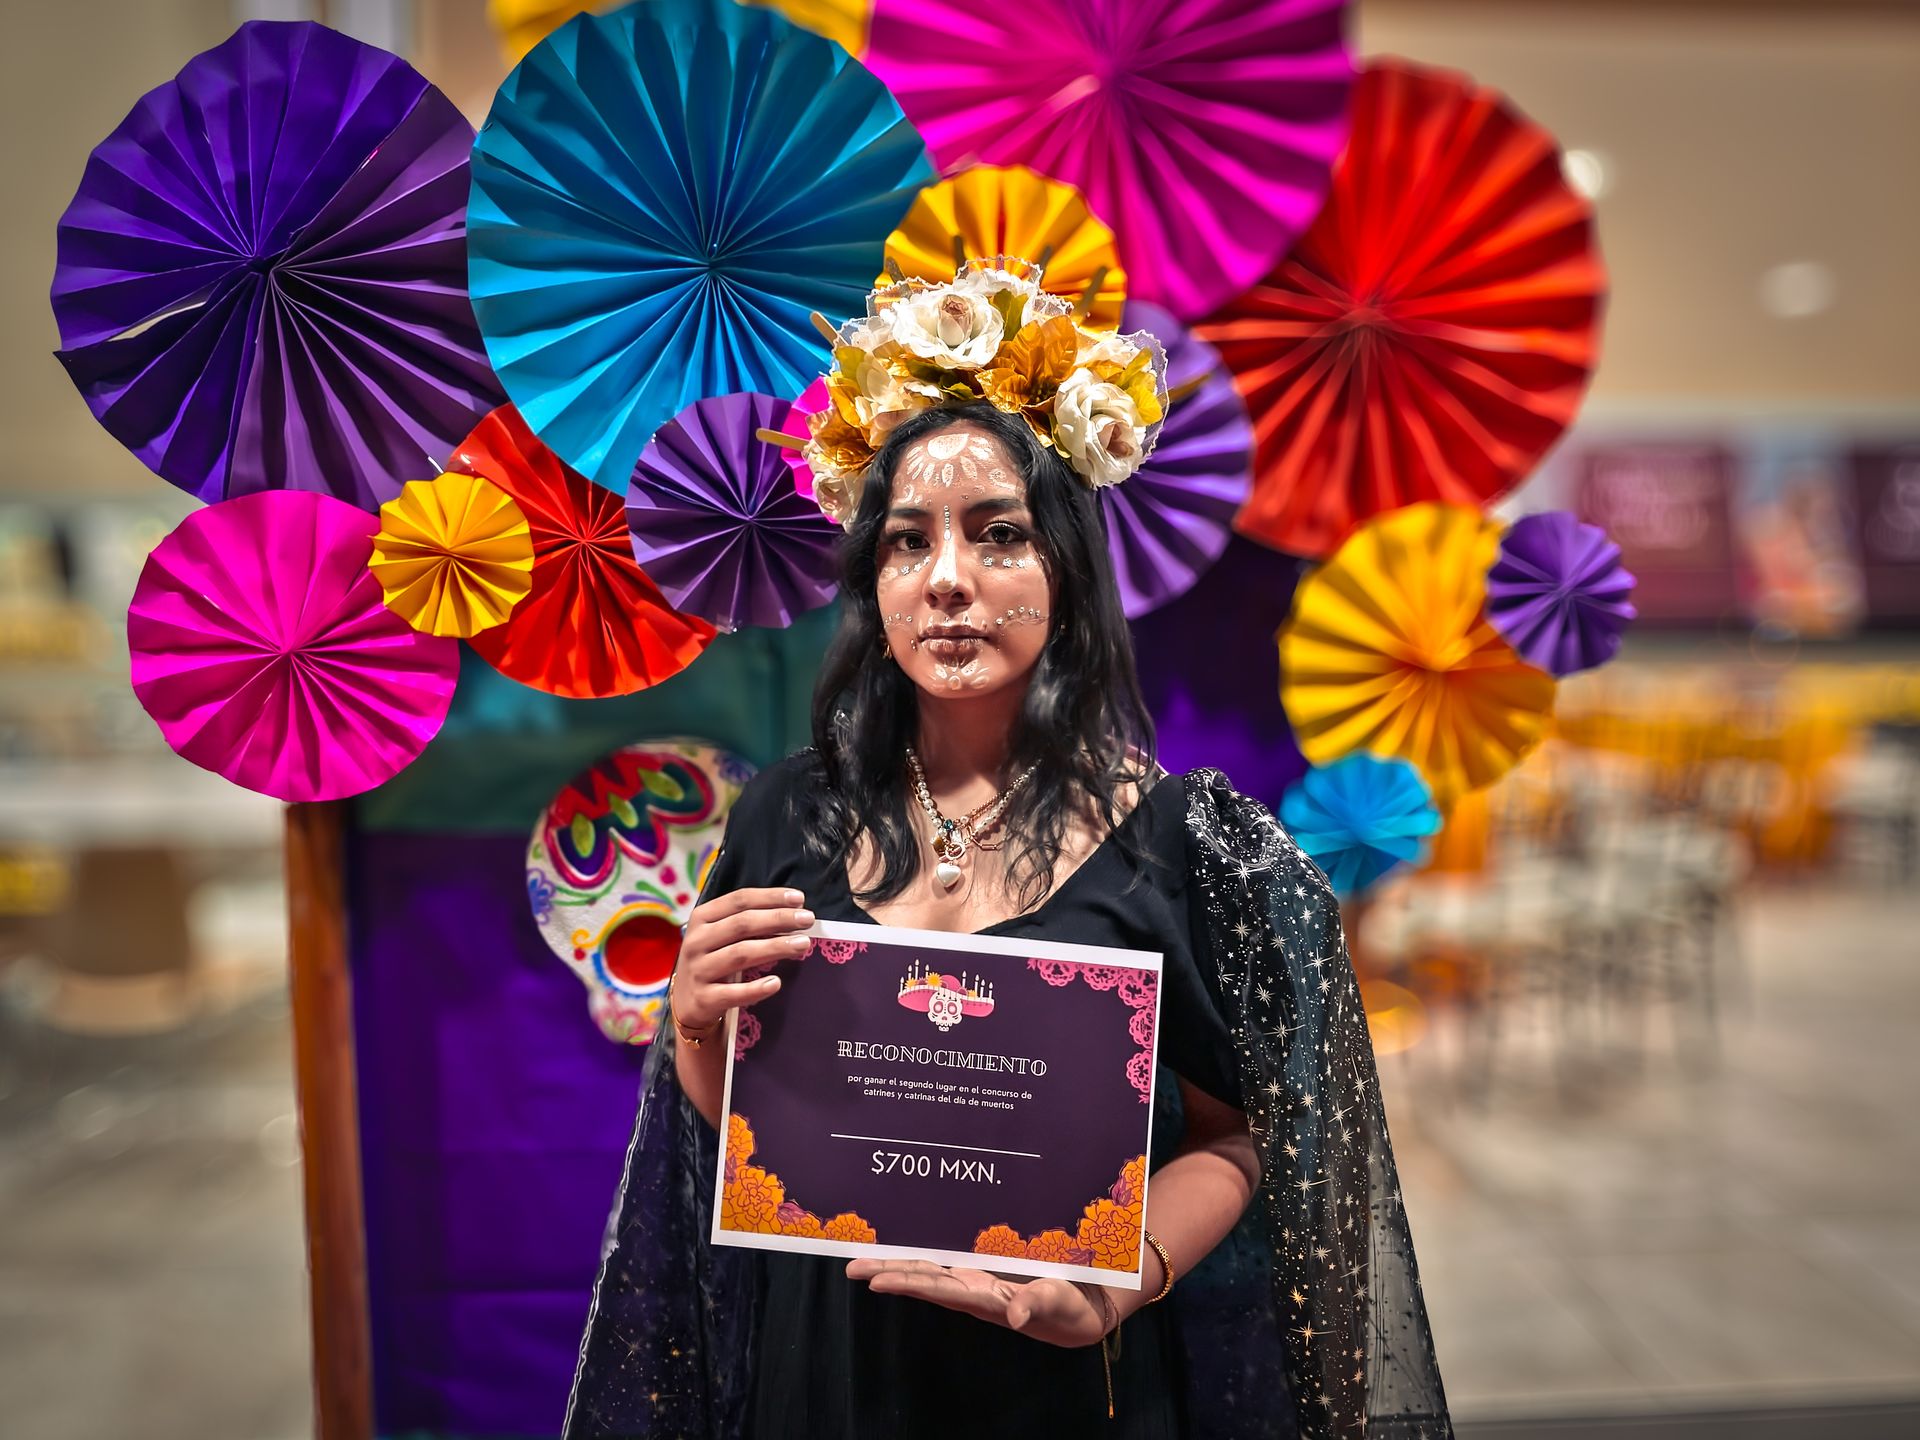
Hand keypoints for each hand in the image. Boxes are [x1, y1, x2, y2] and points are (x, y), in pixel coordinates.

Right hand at [672, 887, 811, 1031]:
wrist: (688, 1003)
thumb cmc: (713, 961)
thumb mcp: (720, 936)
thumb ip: (746, 922)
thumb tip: (793, 912)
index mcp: (702, 918)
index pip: (739, 901)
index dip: (770, 897)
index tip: (799, 899)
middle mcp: (697, 941)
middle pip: (742, 924)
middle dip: (778, 919)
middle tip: (808, 919)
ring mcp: (698, 970)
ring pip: (740, 954)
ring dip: (774, 947)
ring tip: (802, 944)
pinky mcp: (703, 999)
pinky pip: (733, 993)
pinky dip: (755, 988)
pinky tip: (776, 983)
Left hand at [845, 1257, 1113, 1347]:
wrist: (1085, 1307)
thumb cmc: (1071, 1307)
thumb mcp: (1057, 1304)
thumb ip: (1035, 1306)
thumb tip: (1014, 1318)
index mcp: (985, 1298)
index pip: (938, 1290)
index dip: (906, 1284)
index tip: (874, 1281)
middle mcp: (972, 1289)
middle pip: (922, 1280)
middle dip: (887, 1273)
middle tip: (850, 1266)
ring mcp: (976, 1279)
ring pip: (928, 1269)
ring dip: (896, 1264)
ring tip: (863, 1259)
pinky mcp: (985, 1269)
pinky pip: (946, 1259)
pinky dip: (921, 1253)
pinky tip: (902, 1245)